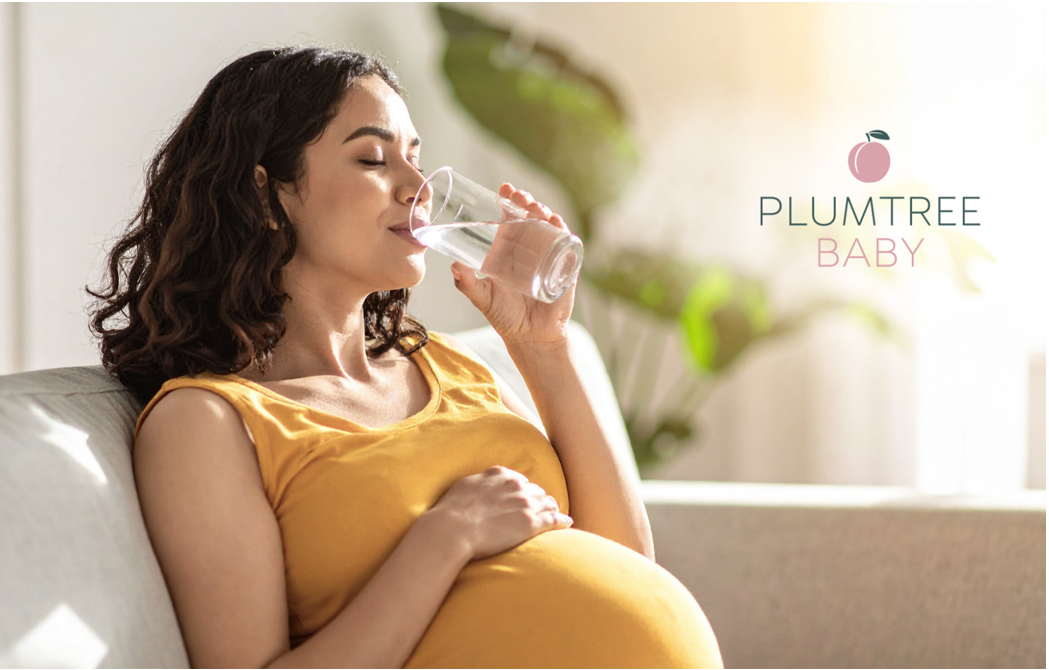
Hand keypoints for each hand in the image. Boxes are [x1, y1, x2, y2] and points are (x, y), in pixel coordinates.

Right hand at [426, 465, 572, 560]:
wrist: (453, 529)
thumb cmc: (452, 511)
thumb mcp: (465, 486)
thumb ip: (480, 481)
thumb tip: (484, 482)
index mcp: (500, 474)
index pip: (520, 480)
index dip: (523, 490)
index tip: (524, 497)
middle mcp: (516, 485)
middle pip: (536, 490)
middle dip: (539, 499)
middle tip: (541, 509)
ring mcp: (525, 504)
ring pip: (548, 503)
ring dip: (552, 508)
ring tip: (555, 515)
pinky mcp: (531, 523)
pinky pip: (554, 519)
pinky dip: (562, 521)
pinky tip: (567, 523)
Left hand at [450, 184, 576, 346]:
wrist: (531, 338)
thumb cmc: (505, 316)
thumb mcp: (483, 298)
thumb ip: (467, 283)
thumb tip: (452, 266)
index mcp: (509, 249)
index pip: (509, 218)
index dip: (508, 201)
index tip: (504, 189)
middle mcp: (529, 249)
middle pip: (530, 217)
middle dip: (527, 202)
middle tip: (520, 197)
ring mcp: (548, 256)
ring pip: (549, 226)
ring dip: (545, 213)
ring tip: (537, 209)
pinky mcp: (564, 268)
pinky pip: (567, 245)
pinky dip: (564, 232)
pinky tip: (557, 224)